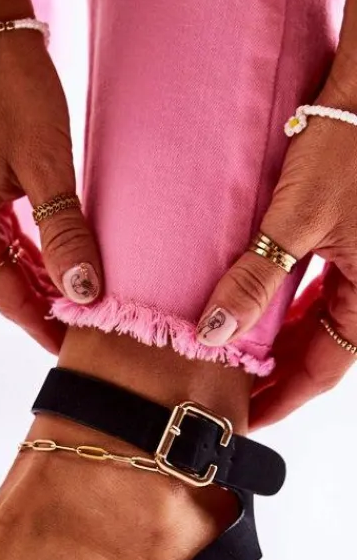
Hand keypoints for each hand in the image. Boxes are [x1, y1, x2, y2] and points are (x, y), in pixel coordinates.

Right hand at [0, 0, 102, 352]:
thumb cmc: (13, 88)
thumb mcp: (47, 164)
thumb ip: (64, 231)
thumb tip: (84, 291)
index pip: (6, 293)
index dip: (42, 323)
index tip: (78, 350)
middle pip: (1, 281)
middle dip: (44, 305)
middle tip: (91, 331)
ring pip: (1, 259)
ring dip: (39, 278)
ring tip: (83, 301)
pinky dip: (29, 251)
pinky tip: (61, 260)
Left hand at [195, 78, 356, 427]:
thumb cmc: (346, 140)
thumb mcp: (295, 216)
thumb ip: (257, 278)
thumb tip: (215, 334)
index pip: (326, 367)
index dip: (284, 398)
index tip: (245, 418)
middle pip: (324, 347)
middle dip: (278, 373)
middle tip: (230, 392)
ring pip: (321, 317)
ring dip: (281, 338)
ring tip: (234, 356)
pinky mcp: (351, 235)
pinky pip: (320, 285)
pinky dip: (289, 302)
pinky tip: (257, 305)